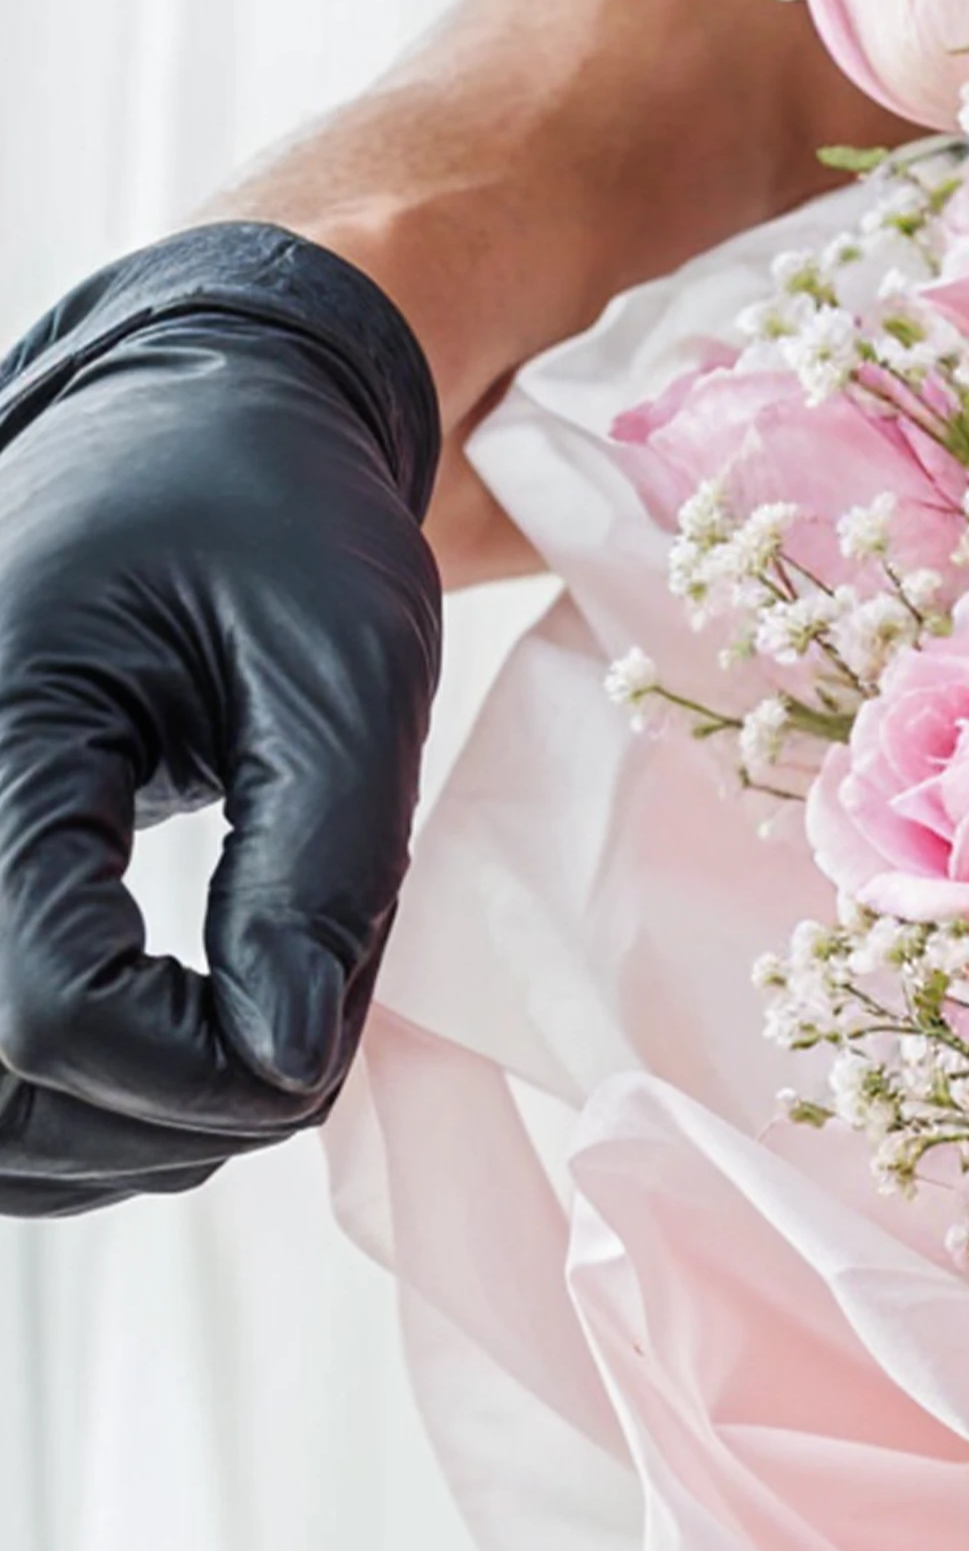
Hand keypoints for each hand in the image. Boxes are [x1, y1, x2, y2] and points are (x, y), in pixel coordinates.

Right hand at [0, 226, 441, 1212]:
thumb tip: (289, 1065)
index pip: (42, 1008)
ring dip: (111, 1131)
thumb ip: (319, 870)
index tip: (314, 1029)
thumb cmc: (278, 515)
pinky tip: (173, 1046)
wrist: (193, 419)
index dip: (195, 1069)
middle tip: (295, 1044)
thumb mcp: (344, 663)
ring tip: (244, 1041)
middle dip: (161, 1116)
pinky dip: (67, 1105)